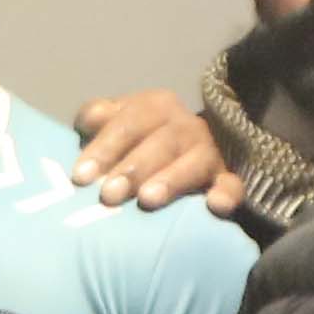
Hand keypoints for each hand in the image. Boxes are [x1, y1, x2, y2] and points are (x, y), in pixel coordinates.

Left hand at [69, 87, 246, 218]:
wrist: (183, 158)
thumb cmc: (135, 147)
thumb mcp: (116, 127)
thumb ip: (98, 120)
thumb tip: (87, 122)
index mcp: (156, 106)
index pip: (130, 120)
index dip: (105, 146)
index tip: (81, 176)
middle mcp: (185, 125)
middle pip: (162, 140)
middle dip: (134, 167)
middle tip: (109, 195)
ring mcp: (209, 152)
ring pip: (196, 160)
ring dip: (171, 179)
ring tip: (148, 201)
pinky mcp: (226, 179)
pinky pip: (232, 185)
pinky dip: (226, 194)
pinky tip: (214, 206)